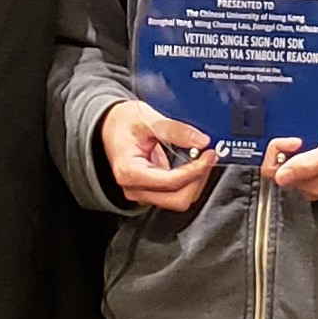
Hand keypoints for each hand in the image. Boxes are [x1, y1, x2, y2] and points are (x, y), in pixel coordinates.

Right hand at [100, 98, 215, 211]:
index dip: (195, 170)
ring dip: (195, 182)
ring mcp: (142, 193)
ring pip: (178, 200)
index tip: (209, 155)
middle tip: (208, 158)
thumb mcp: (147, 118)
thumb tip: (201, 141)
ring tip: (202, 160)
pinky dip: (189, 182)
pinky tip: (193, 165)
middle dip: (198, 180)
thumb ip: (174, 129)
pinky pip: (175, 194)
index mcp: (130, 172)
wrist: (108, 127)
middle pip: (177, 199)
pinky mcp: (150, 192)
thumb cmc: (121, 123)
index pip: (171, 182)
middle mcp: (134, 188)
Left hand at [264, 110, 317, 201]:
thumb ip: (308, 164)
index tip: (295, 140)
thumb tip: (280, 177)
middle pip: (279, 171)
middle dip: (285, 150)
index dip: (280, 152)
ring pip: (288, 166)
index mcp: (313, 185)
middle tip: (302, 137)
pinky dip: (299, 150)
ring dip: (292, 150)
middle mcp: (312, 186)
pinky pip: (298, 163)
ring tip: (309, 137)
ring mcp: (316, 180)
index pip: (275, 174)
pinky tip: (312, 141)